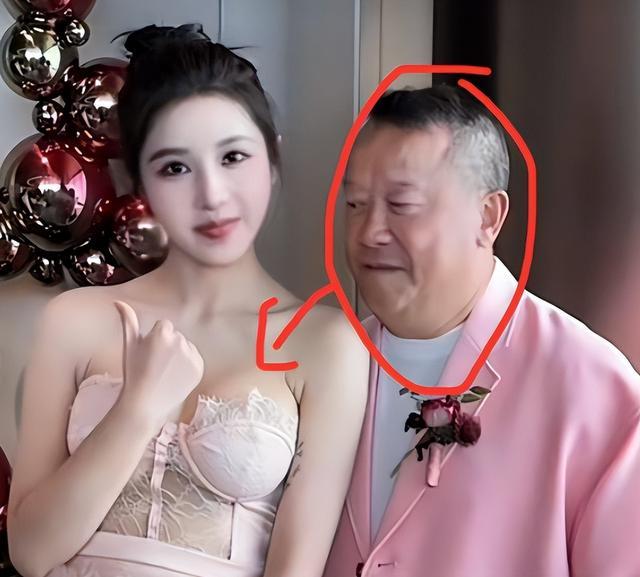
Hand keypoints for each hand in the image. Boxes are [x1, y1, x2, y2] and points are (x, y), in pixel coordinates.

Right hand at [113, 300, 203, 429]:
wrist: (144, 404)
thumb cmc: (133, 373)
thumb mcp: (129, 345)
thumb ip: (128, 320)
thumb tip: (119, 301)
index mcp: (163, 332)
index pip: (164, 326)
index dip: (155, 340)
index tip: (149, 355)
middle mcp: (180, 341)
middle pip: (176, 336)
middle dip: (167, 347)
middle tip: (155, 365)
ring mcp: (192, 355)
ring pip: (186, 347)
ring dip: (178, 355)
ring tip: (165, 372)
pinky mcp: (200, 368)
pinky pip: (194, 359)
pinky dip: (187, 366)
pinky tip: (174, 377)